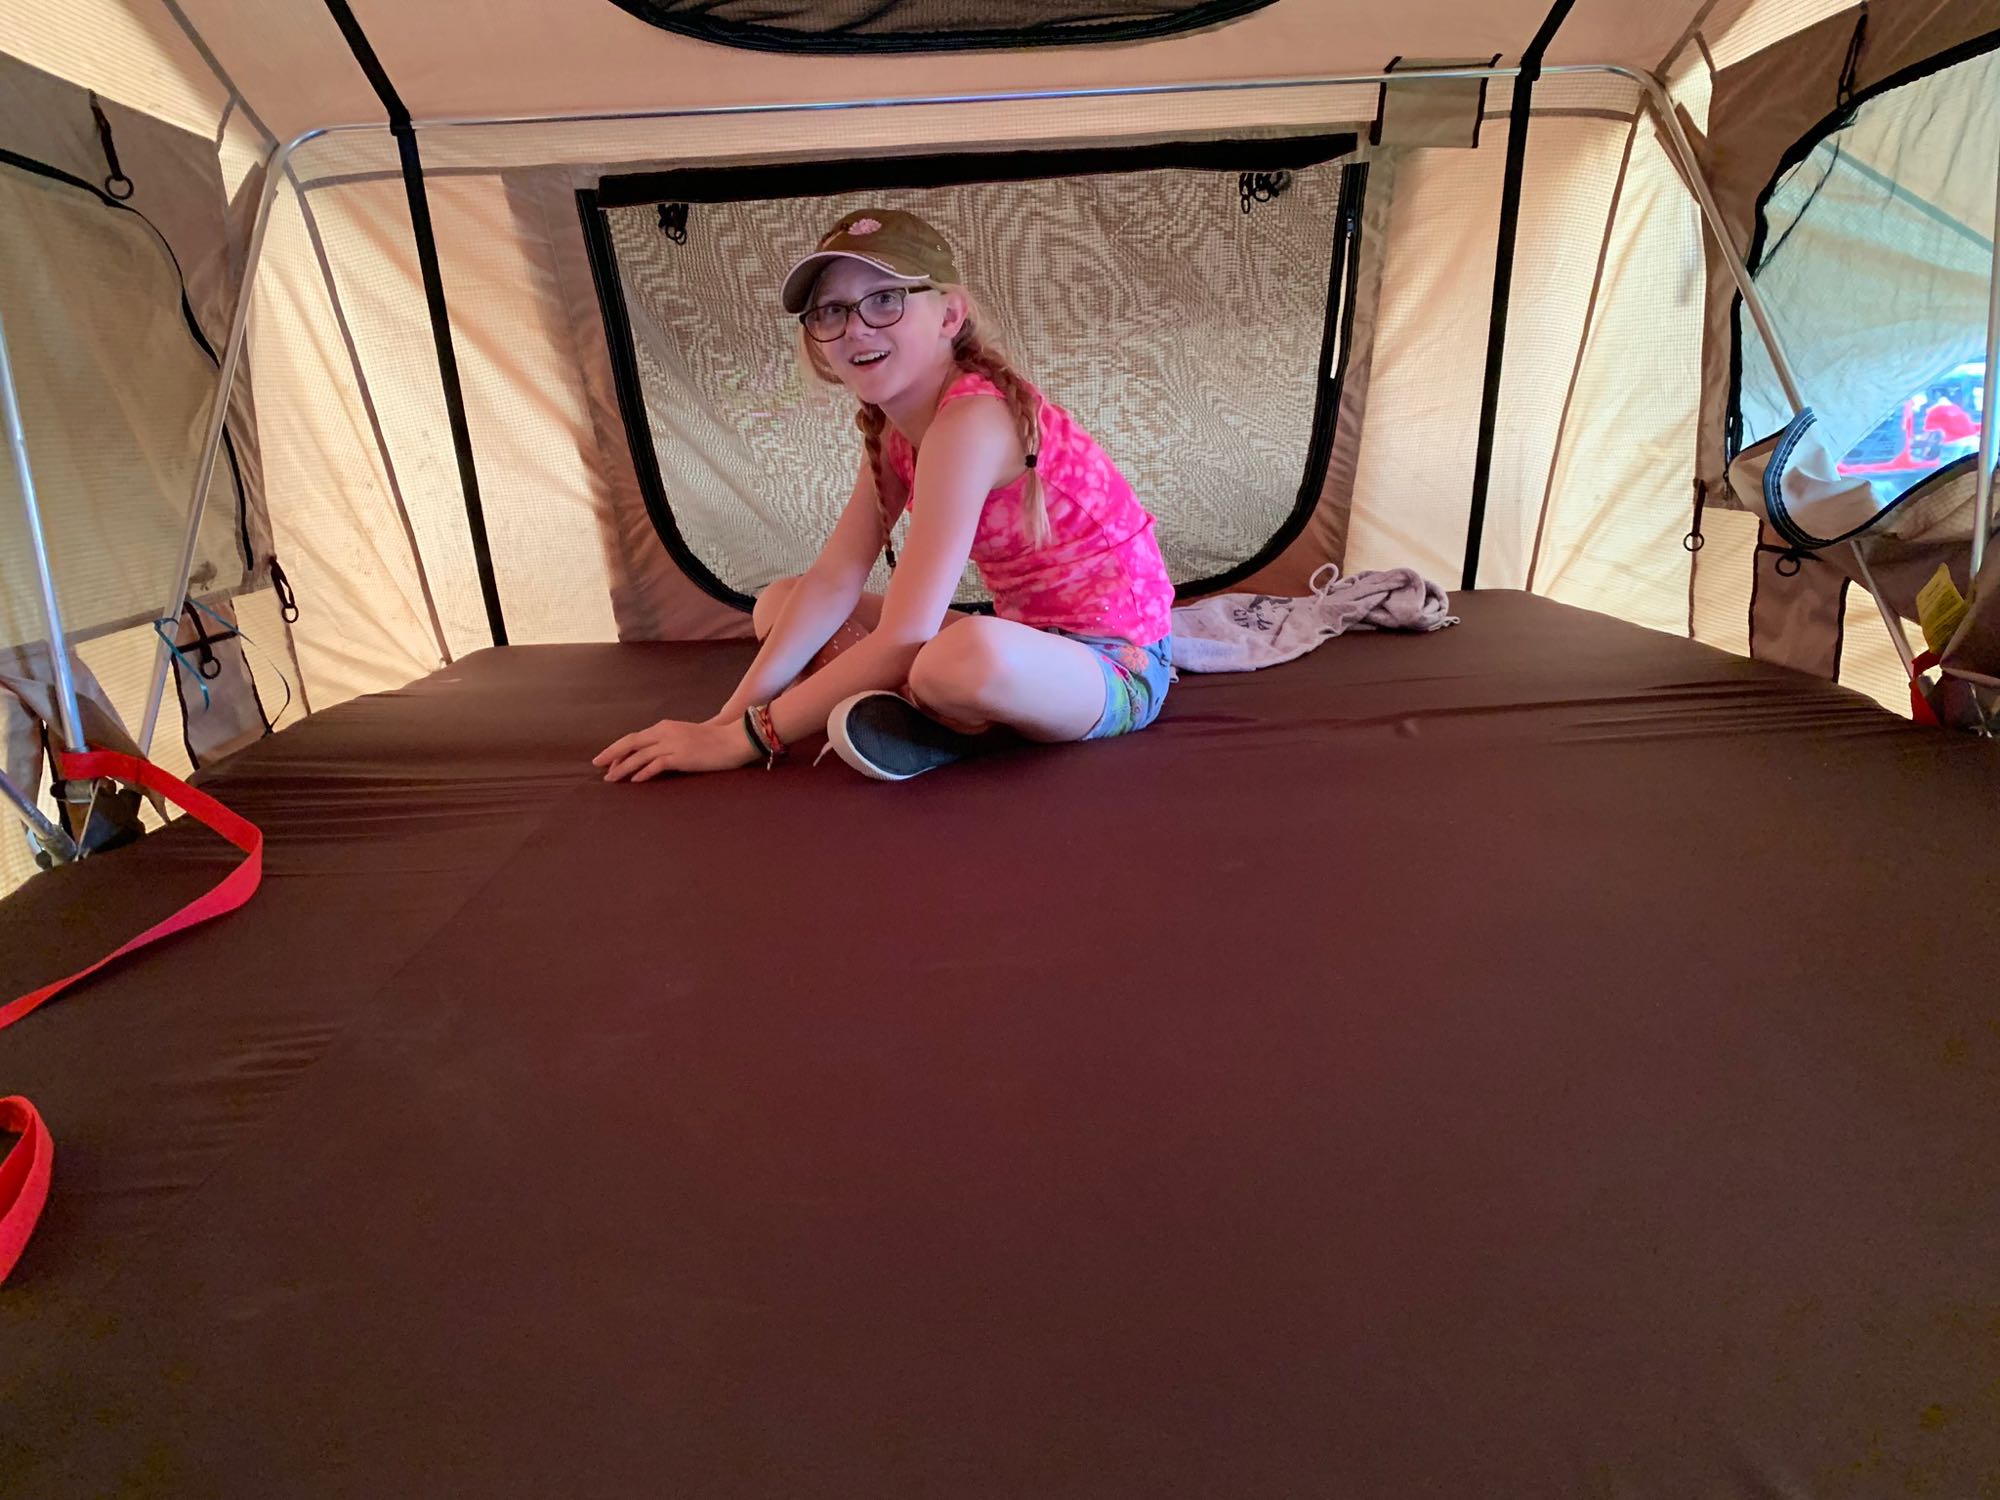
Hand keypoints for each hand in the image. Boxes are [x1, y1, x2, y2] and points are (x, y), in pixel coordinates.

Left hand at [594, 717, 757, 780]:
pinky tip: (635, 781)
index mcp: (665, 727)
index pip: (635, 737)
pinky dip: (643, 773)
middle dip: (612, 754)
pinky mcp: (681, 756)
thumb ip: (671, 743)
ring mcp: (672, 744)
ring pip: (639, 755)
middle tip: (597, 765)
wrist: (734, 739)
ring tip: (611, 779)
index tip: (607, 759)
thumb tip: (659, 756)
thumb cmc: (715, 741)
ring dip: (623, 768)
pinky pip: (656, 765)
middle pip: (630, 743)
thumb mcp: (687, 737)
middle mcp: (665, 732)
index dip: (618, 748)